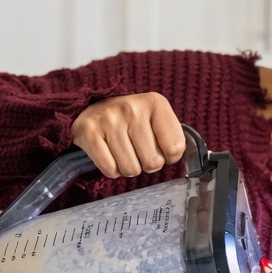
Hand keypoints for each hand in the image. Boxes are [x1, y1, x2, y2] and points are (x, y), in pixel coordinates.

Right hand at [71, 93, 186, 177]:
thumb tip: (184, 160)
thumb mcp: (156, 118)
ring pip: (130, 169)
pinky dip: (112, 169)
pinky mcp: (88, 132)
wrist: (92, 109)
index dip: (169, 156)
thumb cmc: (131, 120)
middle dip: (147, 163)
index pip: (175, 148)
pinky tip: (110, 154)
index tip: (160, 148)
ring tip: (123, 151)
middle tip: (138, 151)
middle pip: (152, 163)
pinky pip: (110, 169)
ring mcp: (108, 119)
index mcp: (155, 103)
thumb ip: (174, 138)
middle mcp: (131, 108)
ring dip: (129, 167)